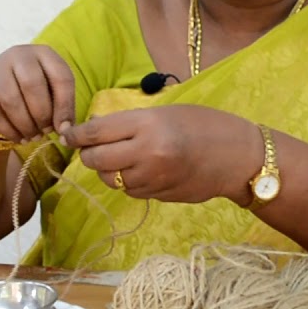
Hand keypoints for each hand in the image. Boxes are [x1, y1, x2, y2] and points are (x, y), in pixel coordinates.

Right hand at [0, 45, 74, 142]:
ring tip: (33, 136)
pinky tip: (18, 137)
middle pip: (32, 85)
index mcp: (44, 53)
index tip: (64, 129)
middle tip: (45, 132)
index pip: (61, 77)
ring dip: (25, 125)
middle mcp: (19, 54)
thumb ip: (63, 108)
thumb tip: (65, 130)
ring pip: (10, 100)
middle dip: (41, 115)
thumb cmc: (35, 89)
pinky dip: (8, 130)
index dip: (65, 106)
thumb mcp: (53, 91)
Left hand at [60, 105, 258, 203]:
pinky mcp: (159, 195)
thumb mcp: (165, 112)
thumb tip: (95, 132)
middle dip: (89, 155)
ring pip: (110, 180)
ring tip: (124, 158)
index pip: (96, 132)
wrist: (239, 157)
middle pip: (95, 161)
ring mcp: (152, 178)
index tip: (68, 135)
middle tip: (94, 148)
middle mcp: (146, 153)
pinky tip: (143, 170)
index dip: (77, 135)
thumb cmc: (205, 124)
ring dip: (109, 171)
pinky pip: (130, 191)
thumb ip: (131, 123)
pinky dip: (128, 182)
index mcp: (147, 125)